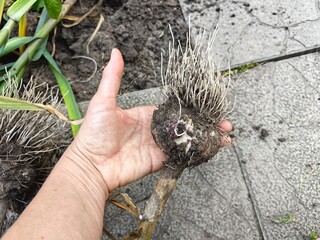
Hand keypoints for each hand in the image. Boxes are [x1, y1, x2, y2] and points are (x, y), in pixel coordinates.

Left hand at [71, 49, 232, 193]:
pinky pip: (180, 156)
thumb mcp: (104, 101)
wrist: (91, 165)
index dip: (191, 107)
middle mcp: (156, 130)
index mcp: (147, 115)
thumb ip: (113, 78)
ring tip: (224, 135)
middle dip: (204, 122)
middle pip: (185, 125)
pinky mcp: (160, 161)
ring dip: (206, 137)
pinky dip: (196, 153)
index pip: (174, 109)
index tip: (207, 105)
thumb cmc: (94, 133)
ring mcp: (159, 146)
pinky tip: (211, 148)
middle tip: (223, 122)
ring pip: (187, 140)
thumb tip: (115, 53)